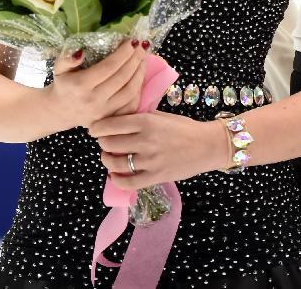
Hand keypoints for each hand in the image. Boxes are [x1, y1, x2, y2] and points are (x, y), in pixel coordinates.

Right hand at [47, 39, 148, 130]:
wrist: (60, 112)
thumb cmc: (63, 85)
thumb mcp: (59, 68)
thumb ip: (67, 58)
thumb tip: (81, 52)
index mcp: (80, 85)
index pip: (109, 67)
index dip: (123, 53)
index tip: (132, 41)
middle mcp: (93, 100)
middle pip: (122, 78)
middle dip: (135, 59)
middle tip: (142, 46)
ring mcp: (103, 113)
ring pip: (130, 92)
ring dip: (140, 73)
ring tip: (143, 58)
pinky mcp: (110, 120)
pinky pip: (131, 105)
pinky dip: (139, 89)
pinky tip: (140, 75)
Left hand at [89, 112, 229, 188]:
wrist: (206, 145)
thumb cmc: (184, 128)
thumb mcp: (161, 116)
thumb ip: (140, 118)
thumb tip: (117, 121)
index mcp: (147, 121)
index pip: (111, 125)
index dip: (98, 128)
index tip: (94, 129)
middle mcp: (145, 140)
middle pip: (109, 143)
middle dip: (102, 143)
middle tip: (104, 142)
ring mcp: (149, 161)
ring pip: (114, 163)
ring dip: (106, 160)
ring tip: (108, 157)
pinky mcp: (154, 177)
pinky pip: (127, 183)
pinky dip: (116, 180)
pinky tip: (115, 175)